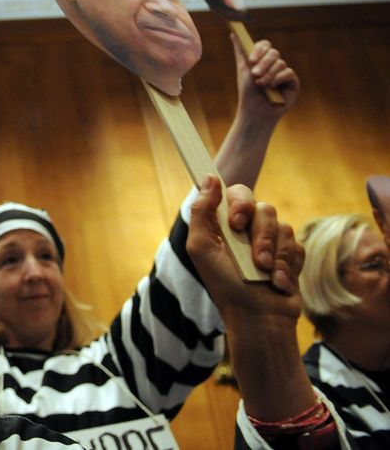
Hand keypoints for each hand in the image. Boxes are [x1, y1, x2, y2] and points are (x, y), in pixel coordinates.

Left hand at [187, 176, 303, 322]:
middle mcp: (248, 230)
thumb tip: (209, 179)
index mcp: (225, 225)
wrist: (258, 318)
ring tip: (264, 275)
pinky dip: (286, 266)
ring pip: (283, 226)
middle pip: (264, 208)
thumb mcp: (201, 249)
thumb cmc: (225, 286)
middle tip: (255, 259)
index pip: (238, 194)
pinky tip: (277, 282)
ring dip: (273, 254)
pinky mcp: (290, 255)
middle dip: (260, 235)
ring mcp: (271, 242)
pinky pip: (296, 245)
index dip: (240, 202)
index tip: (237, 222)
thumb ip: (202, 213)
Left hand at [234, 37, 299, 121]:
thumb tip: (233, 34)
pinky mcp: (293, 82)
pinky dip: (277, 79)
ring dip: (268, 74)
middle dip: (263, 64)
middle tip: (254, 75)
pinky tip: (271, 88)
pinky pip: (288, 73)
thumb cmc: (248, 92)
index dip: (259, 50)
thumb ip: (240, 51)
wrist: (255, 110)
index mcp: (263, 59)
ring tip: (260, 85)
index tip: (251, 60)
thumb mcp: (243, 69)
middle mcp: (275, 64)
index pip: (265, 45)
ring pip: (280, 63)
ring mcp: (284, 72)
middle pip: (274, 53)